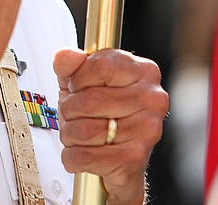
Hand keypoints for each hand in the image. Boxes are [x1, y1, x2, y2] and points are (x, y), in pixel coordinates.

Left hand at [53, 47, 168, 204]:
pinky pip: (85, 156)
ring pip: (84, 130)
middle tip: (73, 115)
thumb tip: (65, 55)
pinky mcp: (135, 159)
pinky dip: (73, 157)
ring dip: (70, 135)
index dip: (77, 79)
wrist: (118, 160)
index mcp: (144, 71)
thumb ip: (71, 66)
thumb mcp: (82, 83)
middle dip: (69, 110)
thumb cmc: (101, 116)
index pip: (101, 65)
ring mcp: (147, 129)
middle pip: (89, 99)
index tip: (76, 87)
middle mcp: (153, 98)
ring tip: (79, 135)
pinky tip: (83, 153)